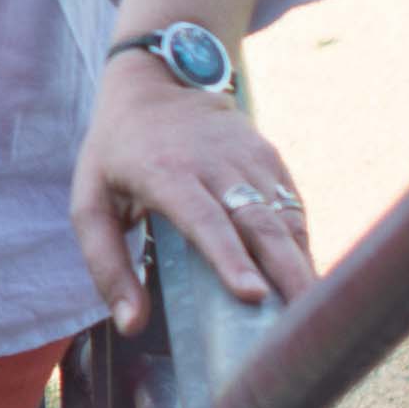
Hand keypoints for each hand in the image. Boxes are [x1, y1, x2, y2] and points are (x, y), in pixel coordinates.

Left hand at [68, 50, 316, 331]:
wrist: (157, 81)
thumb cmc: (116, 154)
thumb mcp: (91, 202)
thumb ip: (106, 265)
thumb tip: (131, 325)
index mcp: (165, 172)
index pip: (204, 219)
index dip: (229, 257)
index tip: (253, 294)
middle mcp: (214, 163)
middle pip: (258, 224)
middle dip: (285, 274)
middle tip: (305, 324)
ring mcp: (249, 158)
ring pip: (284, 219)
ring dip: (302, 266)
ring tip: (317, 317)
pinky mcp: (271, 159)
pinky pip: (293, 210)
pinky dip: (303, 247)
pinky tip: (310, 285)